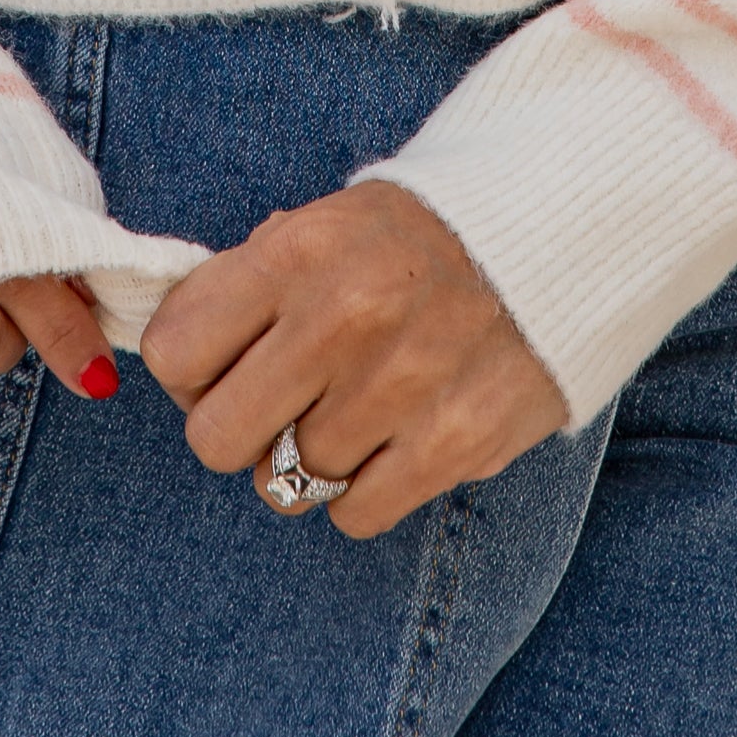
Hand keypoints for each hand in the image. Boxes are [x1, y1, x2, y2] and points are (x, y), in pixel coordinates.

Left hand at [139, 178, 566, 535]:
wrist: (561, 230)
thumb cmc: (422, 233)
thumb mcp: (328, 222)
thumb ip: (252, 281)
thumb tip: (180, 353)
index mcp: (298, 251)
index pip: (175, 350)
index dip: (190, 369)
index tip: (223, 362)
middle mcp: (341, 318)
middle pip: (216, 438)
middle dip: (239, 427)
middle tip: (278, 401)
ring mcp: (399, 387)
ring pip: (285, 484)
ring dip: (308, 457)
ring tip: (352, 408)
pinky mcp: (455, 444)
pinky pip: (354, 514)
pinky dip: (364, 489)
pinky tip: (391, 439)